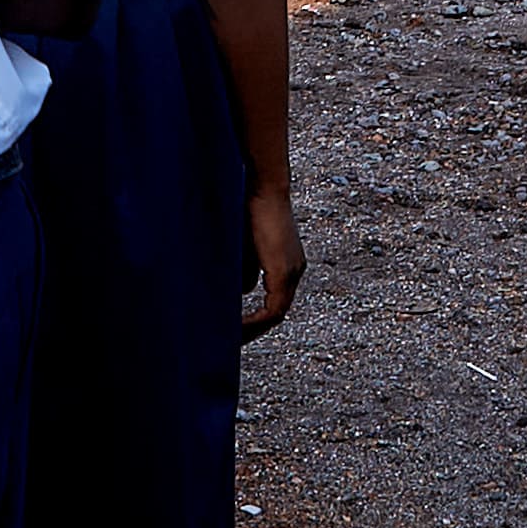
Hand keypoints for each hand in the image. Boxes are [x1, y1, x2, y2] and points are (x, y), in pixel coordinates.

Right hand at [237, 180, 304, 338]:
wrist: (262, 186)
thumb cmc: (249, 207)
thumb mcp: (245, 245)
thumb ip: (246, 269)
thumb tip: (242, 292)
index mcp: (286, 264)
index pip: (274, 301)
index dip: (254, 318)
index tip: (235, 328)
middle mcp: (295, 271)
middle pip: (276, 312)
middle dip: (253, 328)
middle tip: (232, 341)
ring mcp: (292, 272)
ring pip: (276, 313)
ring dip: (253, 327)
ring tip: (232, 338)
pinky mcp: (284, 272)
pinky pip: (273, 309)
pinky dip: (254, 320)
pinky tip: (236, 326)